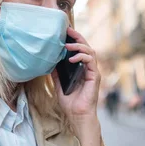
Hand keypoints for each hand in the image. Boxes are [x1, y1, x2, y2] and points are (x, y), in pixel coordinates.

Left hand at [51, 28, 100, 145]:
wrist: (77, 116)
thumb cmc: (70, 103)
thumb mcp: (59, 85)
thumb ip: (56, 73)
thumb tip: (49, 62)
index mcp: (81, 69)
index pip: (79, 50)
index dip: (73, 39)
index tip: (64, 32)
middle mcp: (88, 68)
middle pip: (86, 46)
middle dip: (77, 37)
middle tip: (67, 30)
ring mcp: (93, 72)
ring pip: (90, 51)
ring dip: (79, 45)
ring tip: (67, 45)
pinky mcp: (95, 76)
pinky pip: (91, 61)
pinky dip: (82, 57)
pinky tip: (72, 58)